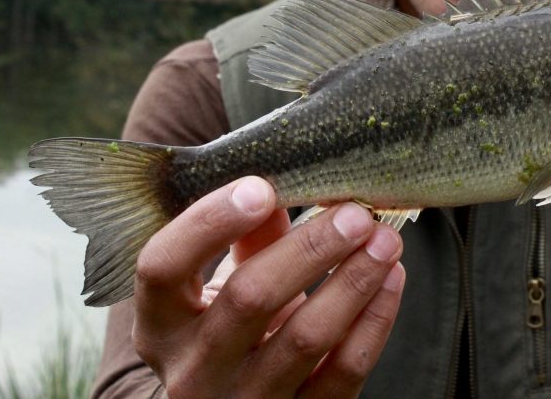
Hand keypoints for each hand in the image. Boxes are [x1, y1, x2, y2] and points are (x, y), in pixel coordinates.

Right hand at [131, 176, 404, 398]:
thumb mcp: (224, 285)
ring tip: (385, 240)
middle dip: (311, 247)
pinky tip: (391, 280)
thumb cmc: (232, 328)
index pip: (161, 267)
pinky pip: (344, 370)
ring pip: (305, 336)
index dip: (208, 222)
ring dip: (353, 280)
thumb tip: (287, 180)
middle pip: (249, 296)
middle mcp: (192, 370)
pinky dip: (375, 319)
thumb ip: (250, 237)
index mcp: (160, 324)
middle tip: (355, 213)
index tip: (260, 186)